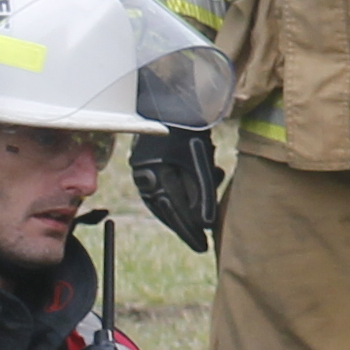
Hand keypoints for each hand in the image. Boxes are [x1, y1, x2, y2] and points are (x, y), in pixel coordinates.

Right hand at [130, 125, 222, 251]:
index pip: (176, 211)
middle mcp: (146, 175)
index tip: (202, 247)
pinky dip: (174, 199)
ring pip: (162, 203)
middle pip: (166, 211)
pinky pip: (158, 190)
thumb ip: (205, 191)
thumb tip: (207, 224)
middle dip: (185, 227)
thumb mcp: (201, 160)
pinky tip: (188, 202)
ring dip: (181, 214)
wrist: (172, 102)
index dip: (190, 231)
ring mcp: (142, 171)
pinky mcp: (143, 165)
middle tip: (200, 242)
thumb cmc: (191, 129)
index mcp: (159, 173)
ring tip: (197, 225)